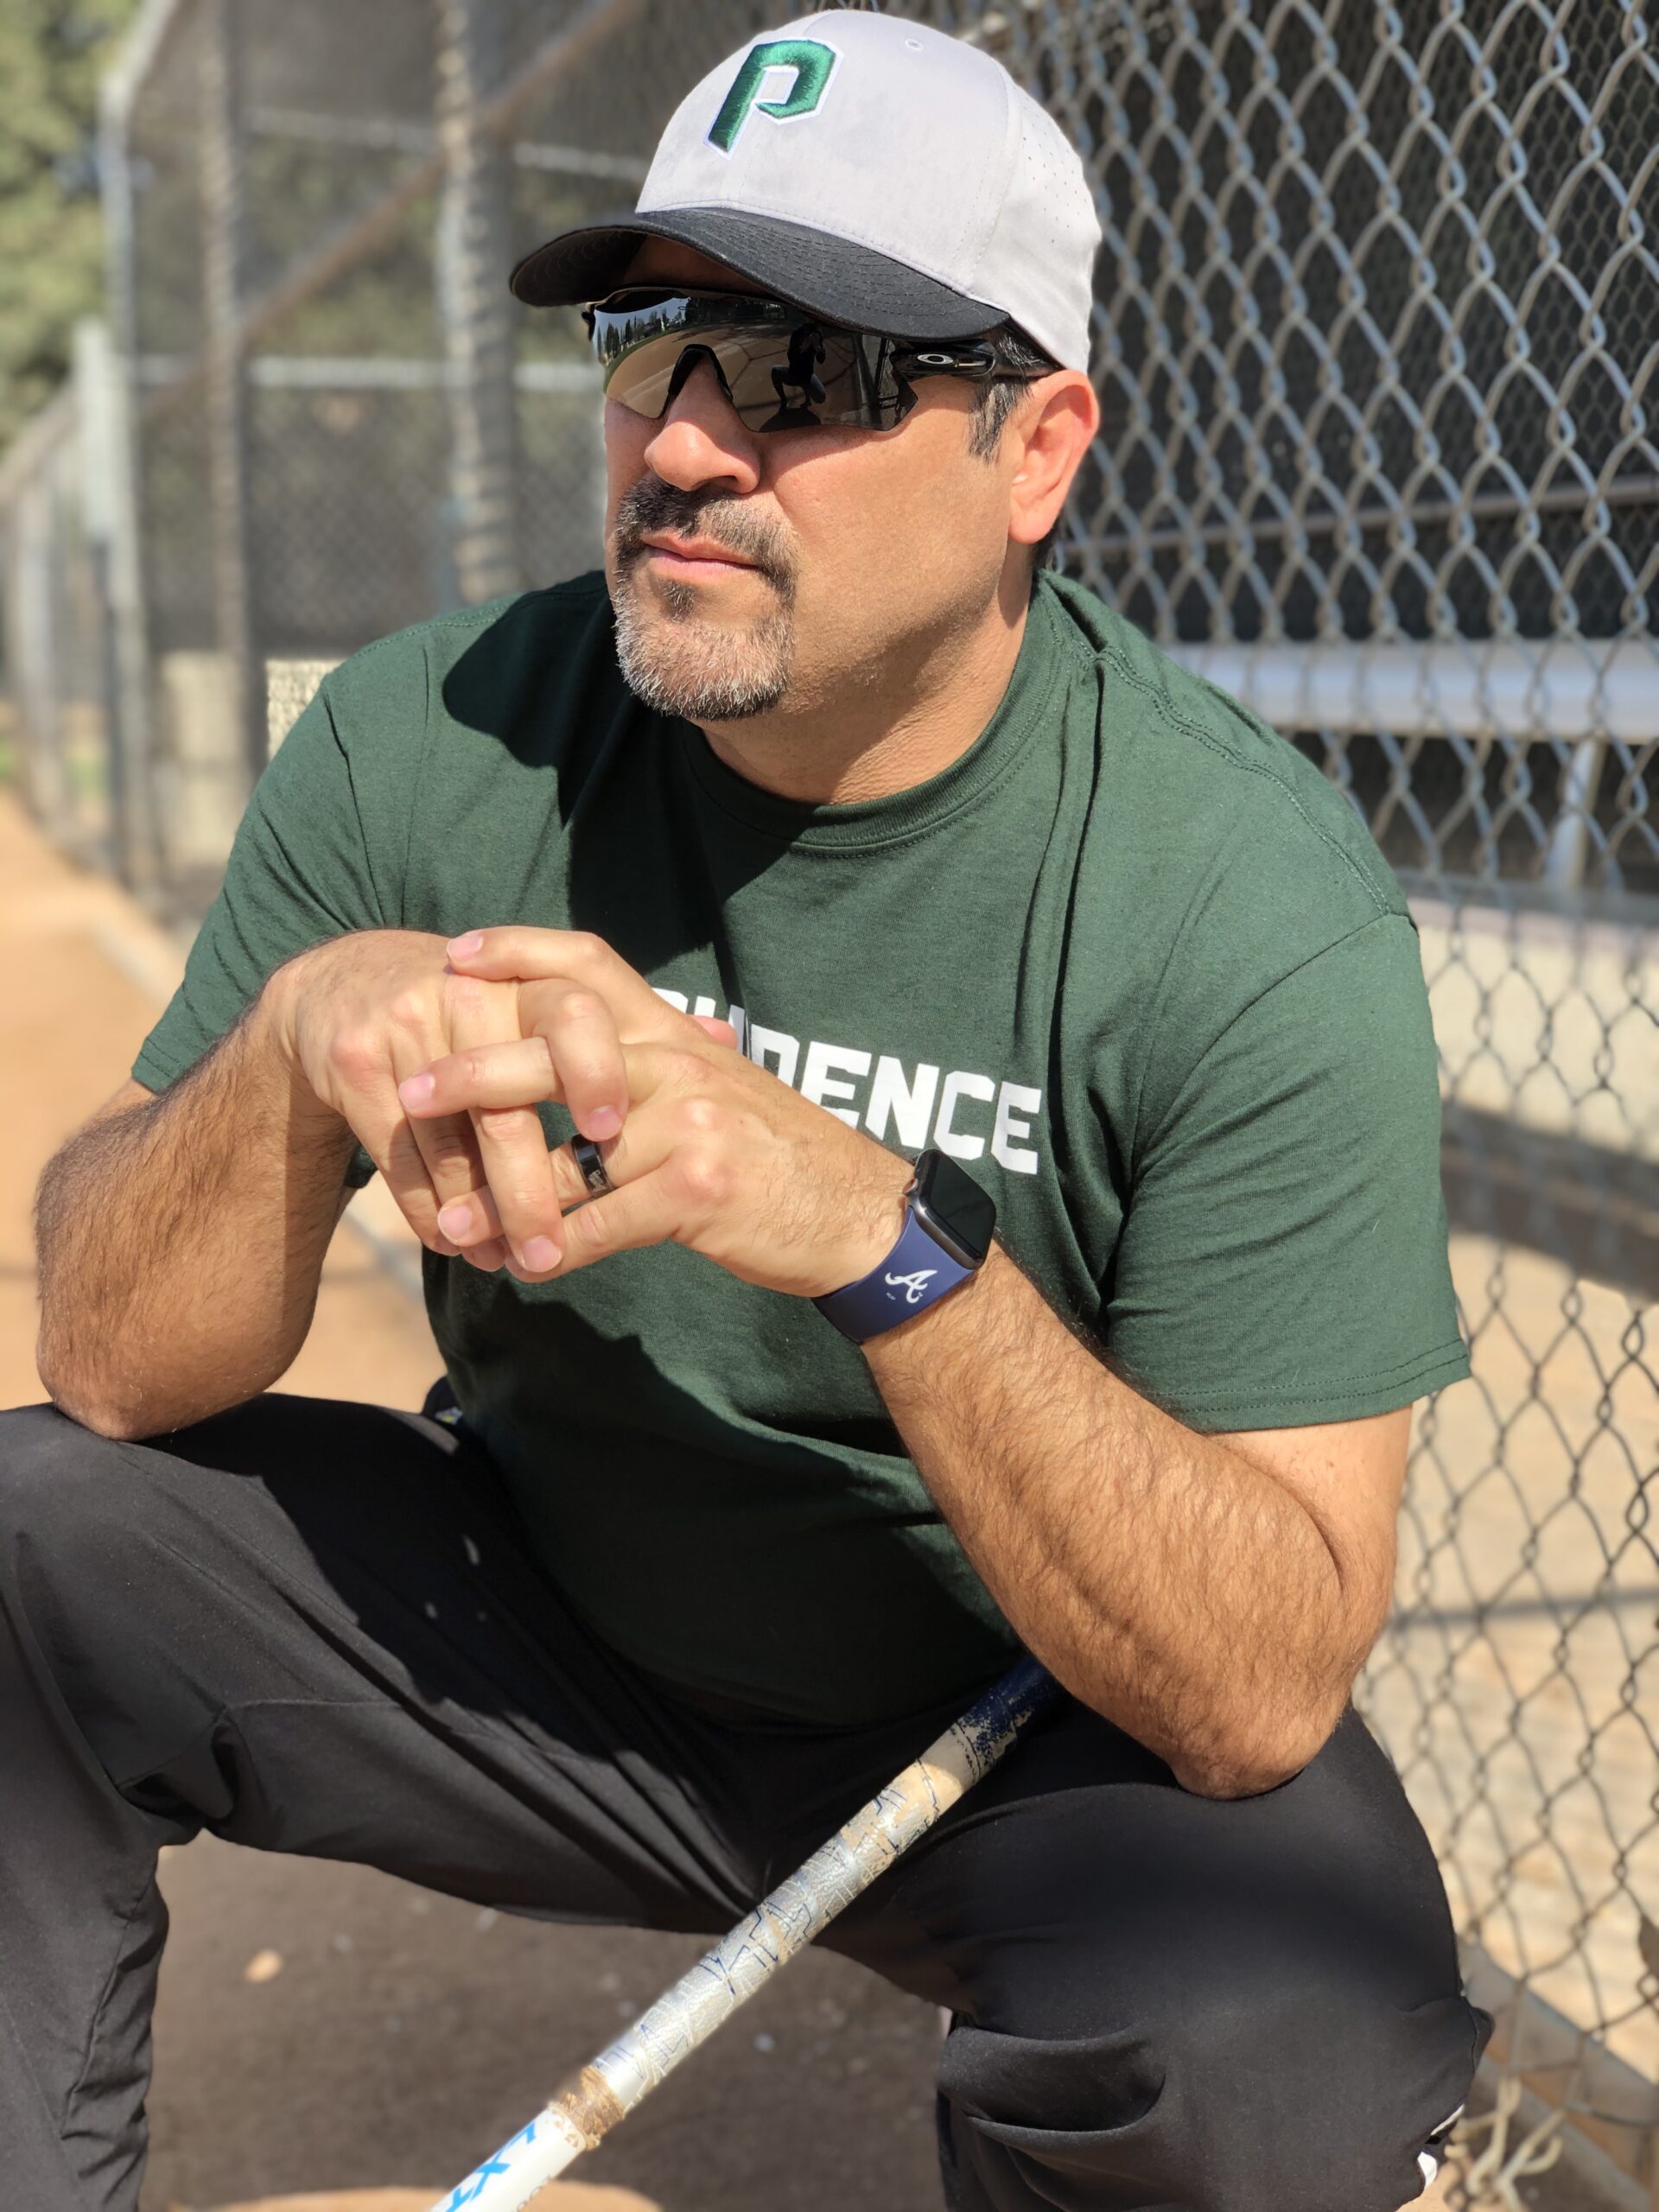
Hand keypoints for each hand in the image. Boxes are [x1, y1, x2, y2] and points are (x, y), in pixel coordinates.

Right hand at [263, 928, 732, 1277]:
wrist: (346, 987)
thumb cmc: (473, 1008)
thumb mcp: (539, 1001)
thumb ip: (626, 1027)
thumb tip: (724, 1039)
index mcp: (527, 980)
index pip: (572, 1015)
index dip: (592, 1071)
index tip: (608, 1129)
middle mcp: (466, 994)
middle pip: (507, 1103)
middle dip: (530, 1186)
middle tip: (550, 1249)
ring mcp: (405, 1025)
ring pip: (450, 1143)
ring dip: (479, 1214)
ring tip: (509, 1261)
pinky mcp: (355, 1063)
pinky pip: (398, 1154)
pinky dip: (427, 1207)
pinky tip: (453, 1241)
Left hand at [402, 930, 915, 1297]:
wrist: (860, 1215)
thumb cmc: (781, 1158)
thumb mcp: (723, 1090)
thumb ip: (663, 1065)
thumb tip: (617, 1050)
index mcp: (674, 1036)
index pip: (589, 966)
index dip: (520, 952)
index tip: (458, 954)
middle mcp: (676, 1065)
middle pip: (550, 1050)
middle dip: (469, 1073)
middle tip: (409, 1092)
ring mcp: (687, 1125)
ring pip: (562, 1157)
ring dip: (498, 1200)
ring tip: (451, 1229)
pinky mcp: (697, 1188)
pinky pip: (600, 1222)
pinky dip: (557, 1252)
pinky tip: (528, 1269)